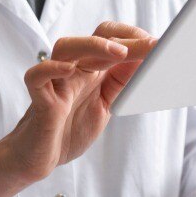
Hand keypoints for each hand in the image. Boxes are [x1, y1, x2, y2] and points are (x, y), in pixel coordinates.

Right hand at [3, 21, 156, 182]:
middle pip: (95, 39)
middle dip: (125, 40)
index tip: (158, 45)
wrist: (37, 158)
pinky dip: (50, 69)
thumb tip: (147, 60)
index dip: (133, 38)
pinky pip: (37, 77)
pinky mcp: (40, 101)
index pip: (110, 38)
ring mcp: (55, 83)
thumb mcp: (105, 105)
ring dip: (93, 45)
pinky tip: (69, 69)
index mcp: (90, 70)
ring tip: (119, 52)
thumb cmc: (69, 129)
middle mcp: (73, 70)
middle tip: (152, 45)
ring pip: (66, 48)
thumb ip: (121, 83)